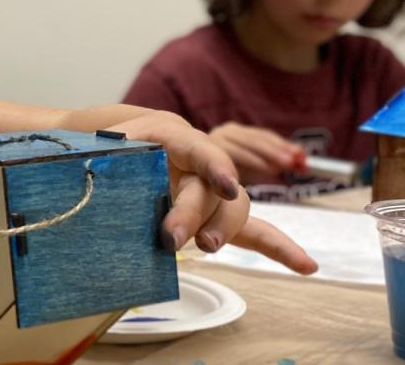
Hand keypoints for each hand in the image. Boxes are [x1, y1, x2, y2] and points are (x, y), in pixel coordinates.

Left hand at [106, 111, 315, 273]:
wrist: (114, 146)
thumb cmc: (105, 147)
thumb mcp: (100, 147)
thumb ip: (103, 159)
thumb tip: (97, 178)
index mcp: (173, 137)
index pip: (201, 149)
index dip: (216, 166)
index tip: (225, 184)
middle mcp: (200, 163)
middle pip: (213, 188)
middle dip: (195, 214)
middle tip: (171, 239)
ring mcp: (212, 191)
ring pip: (234, 209)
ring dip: (223, 231)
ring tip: (205, 248)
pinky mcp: (214, 217)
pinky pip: (251, 232)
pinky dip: (277, 248)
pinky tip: (307, 267)